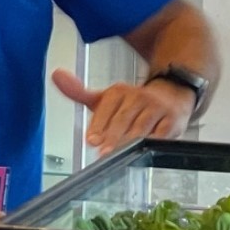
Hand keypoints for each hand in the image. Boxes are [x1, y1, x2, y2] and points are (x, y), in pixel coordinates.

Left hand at [53, 70, 194, 156]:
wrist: (170, 96)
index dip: (98, 126)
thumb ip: (78, 92)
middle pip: (123, 119)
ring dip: (130, 142)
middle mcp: (138, 97)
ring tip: (119, 154)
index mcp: (118, 91)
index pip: (106, 109)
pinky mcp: (172, 121)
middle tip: (103, 151)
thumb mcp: (104, 98)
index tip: (92, 140)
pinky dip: (153, 142)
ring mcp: (156, 108)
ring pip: (141, 128)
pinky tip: (145, 149)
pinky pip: (162, 134)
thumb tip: (57, 75)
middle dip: (112, 137)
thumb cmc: (131, 103)